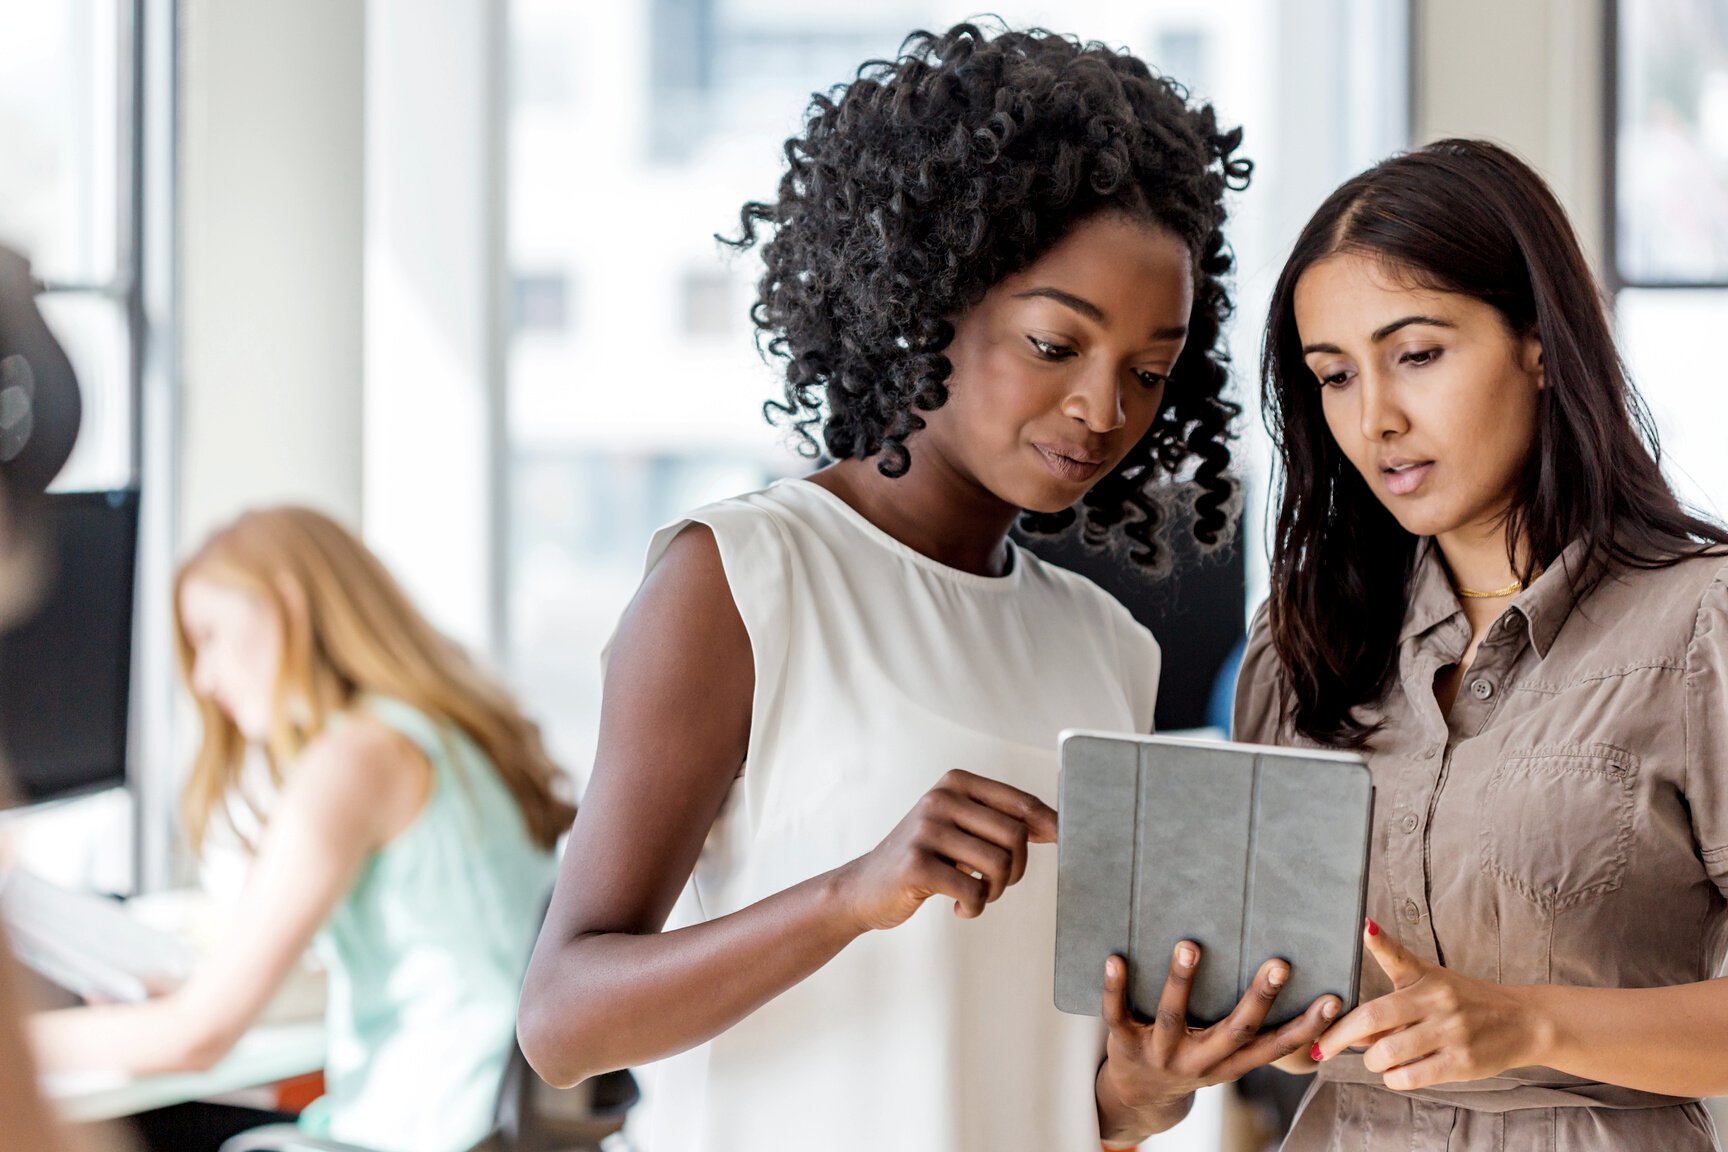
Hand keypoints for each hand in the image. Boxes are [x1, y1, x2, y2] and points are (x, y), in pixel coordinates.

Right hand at [833, 769, 1057, 932]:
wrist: (865, 886)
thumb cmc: (924, 857)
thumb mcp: (959, 827)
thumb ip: (1000, 821)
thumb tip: (1058, 824)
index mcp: (956, 784)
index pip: (1020, 802)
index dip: (1049, 825)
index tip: (1061, 842)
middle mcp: (940, 799)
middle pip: (1015, 836)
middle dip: (1016, 870)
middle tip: (996, 884)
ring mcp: (926, 830)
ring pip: (999, 866)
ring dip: (995, 892)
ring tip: (977, 895)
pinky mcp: (917, 864)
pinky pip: (974, 892)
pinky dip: (974, 908)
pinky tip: (959, 907)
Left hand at [1098, 941, 1340, 1118]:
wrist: (1138, 1096)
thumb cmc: (1192, 1059)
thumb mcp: (1224, 1054)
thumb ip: (1247, 1024)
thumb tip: (1287, 974)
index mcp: (1231, 1063)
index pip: (1276, 1047)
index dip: (1307, 1027)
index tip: (1333, 1000)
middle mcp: (1200, 1061)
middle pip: (1234, 1030)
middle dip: (1259, 998)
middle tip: (1279, 964)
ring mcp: (1162, 1053)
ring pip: (1174, 1016)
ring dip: (1182, 981)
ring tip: (1190, 945)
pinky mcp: (1125, 1043)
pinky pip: (1118, 1013)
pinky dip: (1115, 987)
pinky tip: (1116, 959)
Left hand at [1311, 919, 1550, 1090]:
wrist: (1522, 1020)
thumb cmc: (1464, 999)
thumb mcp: (1429, 979)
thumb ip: (1392, 997)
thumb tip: (1355, 1031)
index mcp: (1425, 977)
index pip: (1384, 967)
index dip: (1358, 969)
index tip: (1324, 995)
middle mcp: (1437, 1001)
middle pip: (1373, 1020)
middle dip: (1341, 1037)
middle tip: (1325, 1049)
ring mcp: (1450, 1033)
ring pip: (1389, 1053)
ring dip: (1372, 1062)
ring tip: (1376, 1060)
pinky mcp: (1462, 1063)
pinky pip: (1412, 1077)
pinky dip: (1394, 1078)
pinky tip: (1396, 1073)